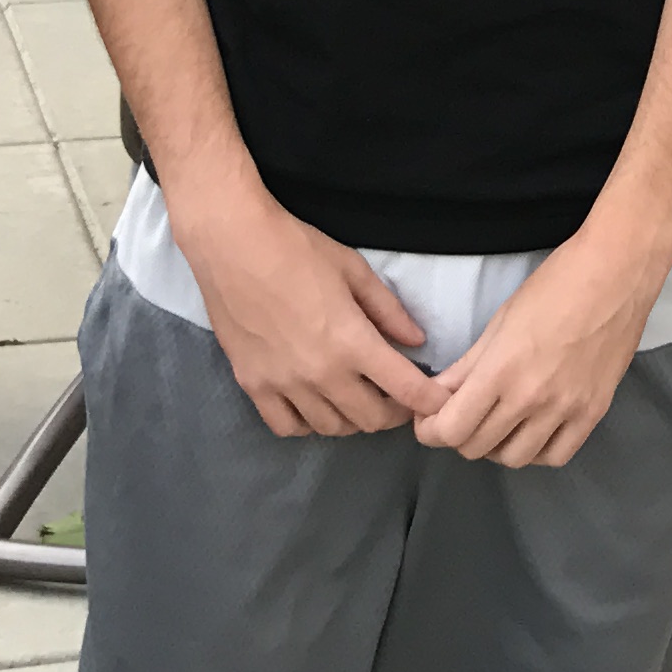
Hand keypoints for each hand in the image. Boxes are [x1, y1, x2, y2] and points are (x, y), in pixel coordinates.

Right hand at [179, 182, 443, 437]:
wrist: (232, 244)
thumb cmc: (296, 248)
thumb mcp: (353, 270)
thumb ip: (388, 310)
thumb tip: (416, 340)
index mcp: (352, 342)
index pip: (404, 389)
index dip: (429, 402)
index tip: (440, 404)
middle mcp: (321, 373)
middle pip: (370, 419)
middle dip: (394, 413)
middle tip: (398, 397)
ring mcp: (284, 384)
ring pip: (331, 428)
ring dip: (353, 419)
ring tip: (358, 399)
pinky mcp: (253, 385)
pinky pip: (287, 427)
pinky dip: (308, 423)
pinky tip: (314, 404)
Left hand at [416, 218, 671, 467]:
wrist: (617, 274)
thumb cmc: (554, 285)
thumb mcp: (500, 322)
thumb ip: (466, 366)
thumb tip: (437, 396)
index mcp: (501, 370)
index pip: (451, 429)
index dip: (430, 431)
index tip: (429, 420)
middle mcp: (532, 399)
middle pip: (476, 447)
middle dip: (458, 435)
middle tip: (462, 414)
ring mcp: (566, 410)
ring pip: (514, 459)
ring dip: (495, 447)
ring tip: (496, 423)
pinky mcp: (594, 413)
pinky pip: (556, 457)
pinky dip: (536, 452)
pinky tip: (531, 431)